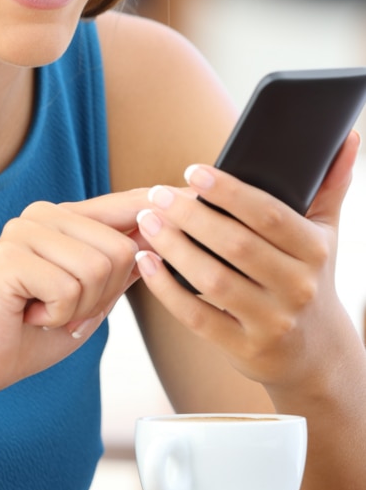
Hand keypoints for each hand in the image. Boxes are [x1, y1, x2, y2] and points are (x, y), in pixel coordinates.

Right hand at [0, 190, 146, 400]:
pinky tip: (29, 314)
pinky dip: (58, 316)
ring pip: (99, 268)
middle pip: (122, 247)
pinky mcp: (10, 257)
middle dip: (105, 296)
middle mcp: (42, 214)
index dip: (162, 203)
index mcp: (62, 218)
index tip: (196, 189)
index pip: (125, 204)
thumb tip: (166, 239)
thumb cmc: (30, 333)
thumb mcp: (90, 299)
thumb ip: (120, 268)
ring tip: (46, 312)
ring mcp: (23, 231)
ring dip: (80, 308)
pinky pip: (69, 288)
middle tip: (64, 310)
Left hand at [132, 132, 359, 388]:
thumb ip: (331, 184)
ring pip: (213, 280)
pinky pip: (197, 316)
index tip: (193, 172)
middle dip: (190, 217)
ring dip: (173, 247)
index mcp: (315, 252)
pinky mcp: (245, 349)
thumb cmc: (310, 277)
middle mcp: (298, 288)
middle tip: (156, 195)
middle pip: (236, 245)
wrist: (318, 355)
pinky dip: (166, 288)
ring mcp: (272, 321)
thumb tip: (345, 135)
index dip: (230, 192)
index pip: (270, 215)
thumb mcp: (324, 234)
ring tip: (146, 221)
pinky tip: (145, 261)